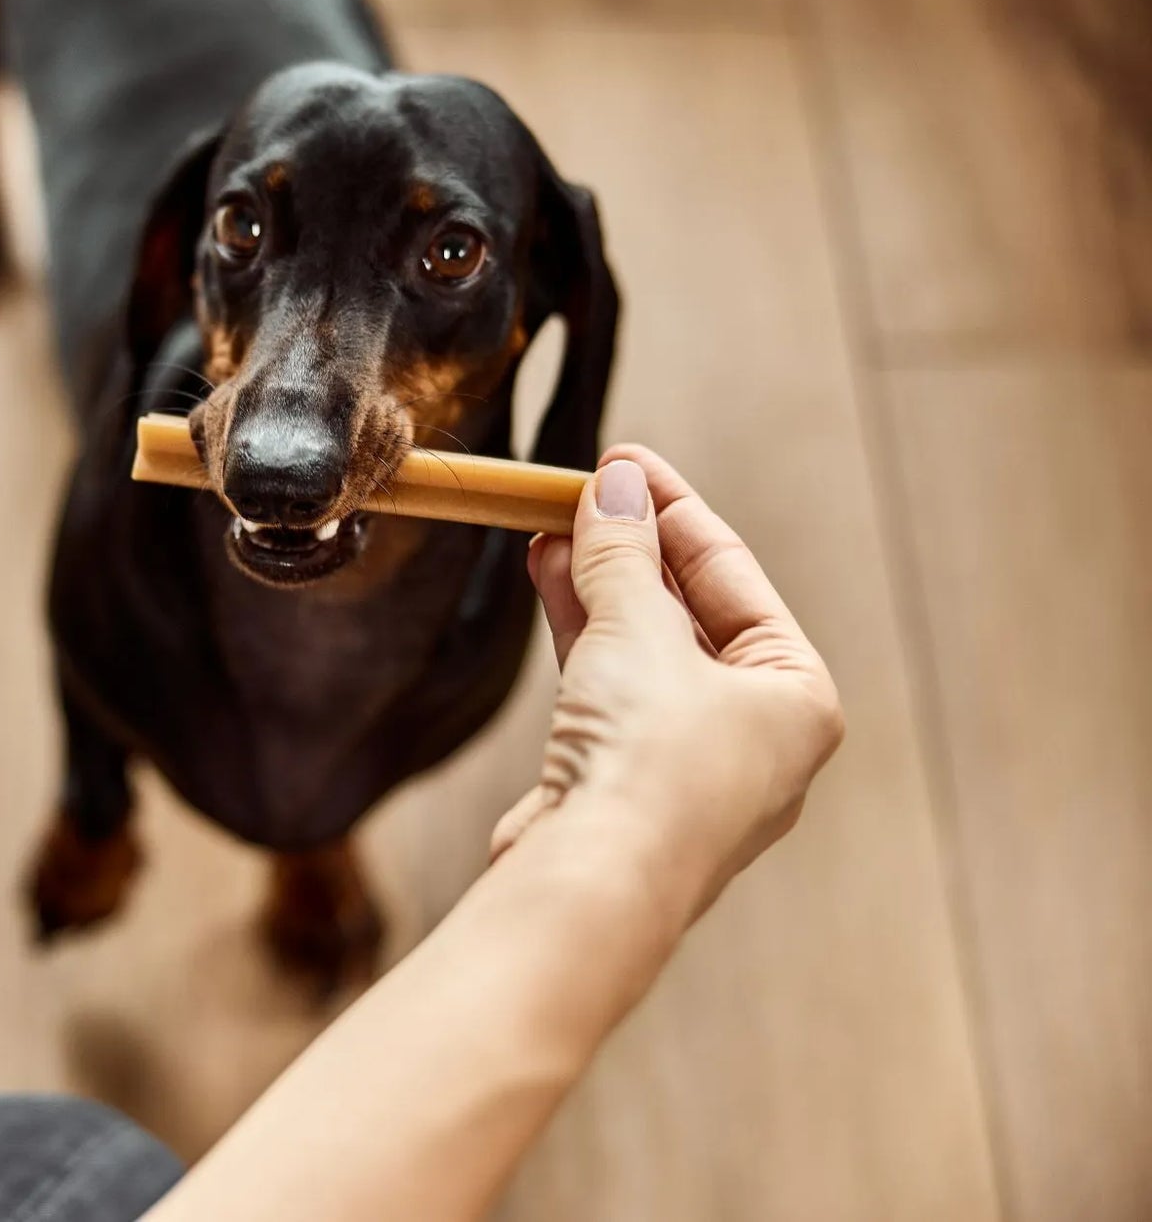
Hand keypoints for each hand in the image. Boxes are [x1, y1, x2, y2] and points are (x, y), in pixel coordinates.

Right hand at [492, 445, 844, 917]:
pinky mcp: (625, 786)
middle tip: (581, 490)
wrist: (595, 885)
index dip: (673, 510)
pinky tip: (548, 583)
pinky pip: (608, 688)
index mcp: (798, 697)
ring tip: (551, 529)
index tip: (621, 460)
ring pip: (644, 651)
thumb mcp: (636, 631)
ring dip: (598, 586)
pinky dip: (580, 635)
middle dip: (631, 548)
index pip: (734, 576)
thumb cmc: (648, 762)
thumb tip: (613, 485)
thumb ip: (621, 553)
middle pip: (690, 612)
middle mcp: (754, 734)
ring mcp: (687, 766)